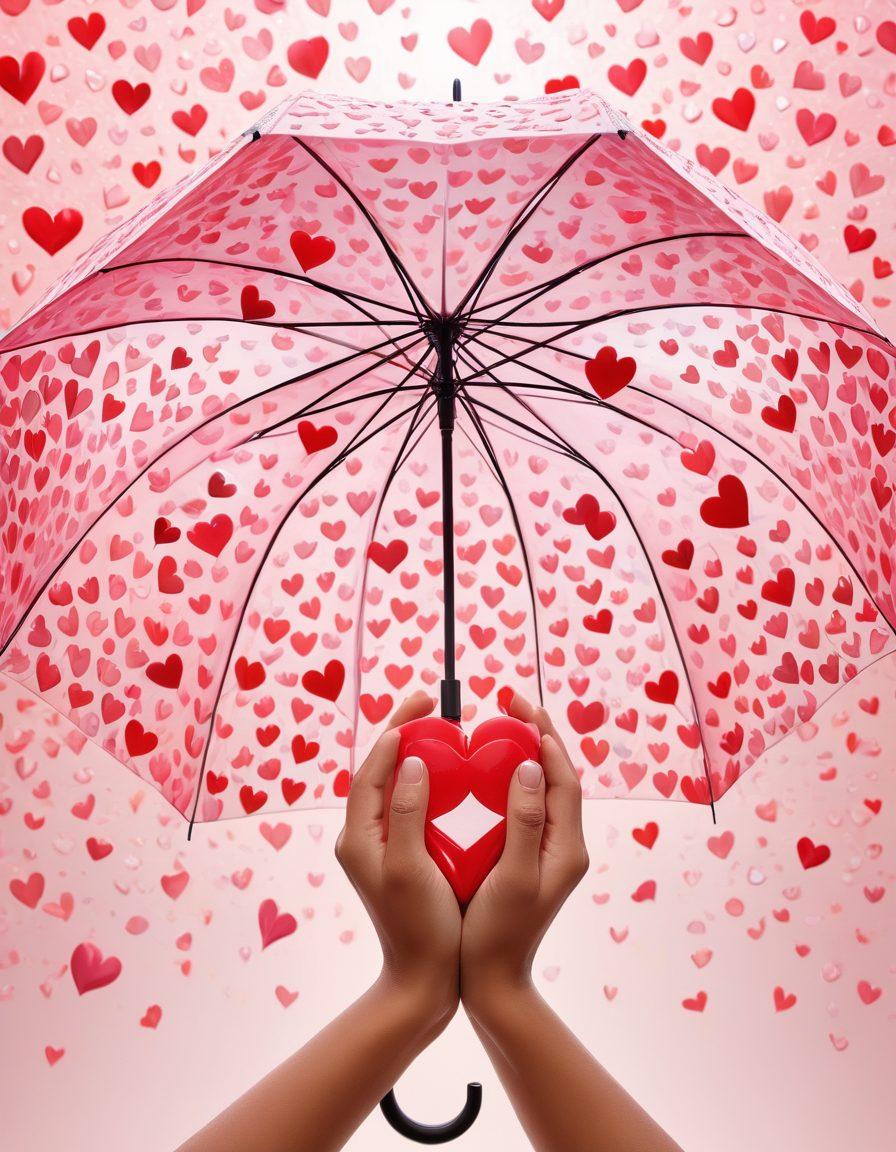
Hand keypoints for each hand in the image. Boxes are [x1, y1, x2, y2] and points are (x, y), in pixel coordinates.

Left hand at [336, 690, 461, 1028]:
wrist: (422, 982)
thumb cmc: (418, 928)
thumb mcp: (410, 867)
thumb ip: (408, 813)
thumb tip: (411, 762)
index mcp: (358, 838)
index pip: (369, 770)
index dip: (393, 735)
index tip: (420, 707)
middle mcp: (363, 838)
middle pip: (379, 772)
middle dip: (402, 735)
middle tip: (431, 706)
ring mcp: (382, 849)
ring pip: (394, 787)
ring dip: (415, 755)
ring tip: (441, 729)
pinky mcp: (401, 858)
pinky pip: (410, 807)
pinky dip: (427, 783)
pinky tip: (452, 776)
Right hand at [460, 693, 588, 1017]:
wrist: (494, 986)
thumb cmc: (497, 937)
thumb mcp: (512, 878)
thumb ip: (526, 822)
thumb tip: (534, 767)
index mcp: (568, 848)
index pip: (565, 776)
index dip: (545, 735)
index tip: (518, 704)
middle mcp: (564, 846)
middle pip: (558, 776)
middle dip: (537, 734)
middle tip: (508, 702)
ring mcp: (547, 853)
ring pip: (542, 789)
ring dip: (525, 753)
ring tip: (499, 725)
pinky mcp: (527, 860)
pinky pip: (525, 807)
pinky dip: (509, 780)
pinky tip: (483, 773)